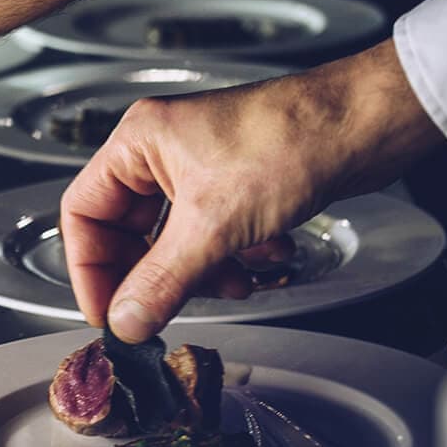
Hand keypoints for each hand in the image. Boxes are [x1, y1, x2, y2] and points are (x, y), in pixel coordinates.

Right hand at [62, 40, 444, 340]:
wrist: (363, 125)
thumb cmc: (290, 139)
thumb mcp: (214, 225)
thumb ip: (162, 281)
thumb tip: (126, 320)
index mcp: (138, 142)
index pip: (83, 212)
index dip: (89, 268)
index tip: (108, 313)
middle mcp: (163, 151)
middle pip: (130, 232)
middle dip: (156, 274)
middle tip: (166, 311)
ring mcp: (201, 167)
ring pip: (176, 240)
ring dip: (202, 271)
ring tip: (233, 282)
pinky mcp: (238, 184)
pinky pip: (214, 236)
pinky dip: (234, 256)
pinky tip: (265, 258)